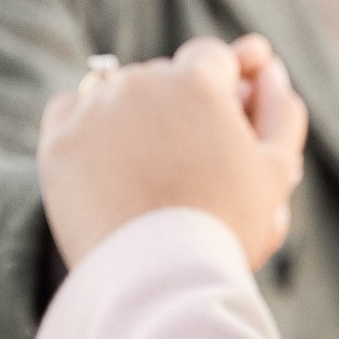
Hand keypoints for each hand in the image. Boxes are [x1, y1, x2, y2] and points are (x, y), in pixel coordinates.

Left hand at [38, 35, 307, 270]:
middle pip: (164, 77)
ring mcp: (95, 108)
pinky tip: (107, 163)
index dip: (221, 86)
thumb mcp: (275, 170)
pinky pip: (71, 112)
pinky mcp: (58, 140)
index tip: (222, 119)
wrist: (156, 280)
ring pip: (119, 93)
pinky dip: (87, 128)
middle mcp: (143, 81)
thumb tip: (268, 69)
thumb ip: (280, 110)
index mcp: (198, 80)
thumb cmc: (225, 227)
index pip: (212, 59)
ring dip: (134, 115)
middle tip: (188, 158)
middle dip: (177, 106)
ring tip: (150, 170)